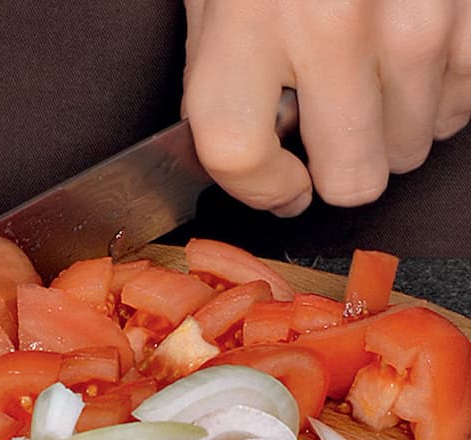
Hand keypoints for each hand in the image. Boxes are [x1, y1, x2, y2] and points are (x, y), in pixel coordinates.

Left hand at [182, 0, 470, 215]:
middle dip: (338, 171)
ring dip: (390, 132)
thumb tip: (257, 163)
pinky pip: (465, 100)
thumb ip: (225, 79)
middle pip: (351, 176)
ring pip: (412, 147)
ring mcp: (419, 9)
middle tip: (332, 137)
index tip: (282, 185)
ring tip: (371, 81)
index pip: (238, 153)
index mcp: (247, 17)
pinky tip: (414, 62)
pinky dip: (440, 97)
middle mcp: (334, 18)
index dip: (260, 190)